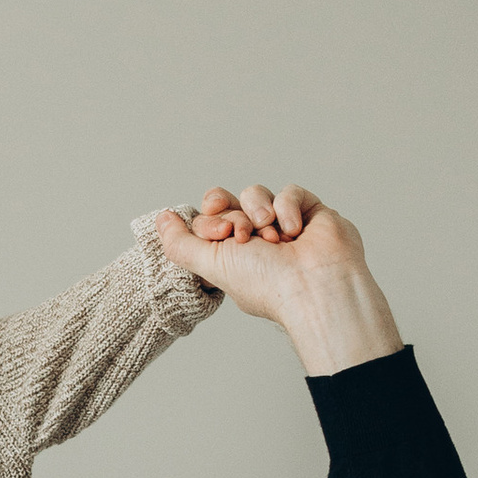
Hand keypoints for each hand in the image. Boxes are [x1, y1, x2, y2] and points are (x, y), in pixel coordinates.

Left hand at [149, 187, 398, 376]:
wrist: (315, 286)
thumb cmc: (267, 285)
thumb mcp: (211, 265)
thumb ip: (181, 243)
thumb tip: (163, 218)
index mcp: (230, 255)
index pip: (208, 219)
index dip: (210, 218)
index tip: (222, 232)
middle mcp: (255, 240)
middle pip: (229, 202)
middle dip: (234, 214)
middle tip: (244, 235)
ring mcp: (282, 225)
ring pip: (256, 193)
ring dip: (259, 211)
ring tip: (274, 238)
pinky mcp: (310, 213)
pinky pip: (289, 192)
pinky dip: (288, 208)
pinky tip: (294, 232)